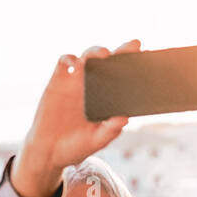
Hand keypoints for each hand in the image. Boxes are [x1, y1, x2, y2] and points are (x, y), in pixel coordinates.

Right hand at [10, 40, 139, 196]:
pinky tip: (74, 62)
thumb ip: (109, 130)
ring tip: (104, 53)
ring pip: (88, 58)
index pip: (124, 77)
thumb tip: (124, 119)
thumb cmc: (77, 146)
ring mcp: (75, 82)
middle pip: (109, 62)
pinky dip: (69, 59)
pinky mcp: (57, 82)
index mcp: (107, 98)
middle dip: (122, 51)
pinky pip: (63, 63)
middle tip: (134, 45)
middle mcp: (93, 86)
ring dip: (96, 51)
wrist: (49, 152)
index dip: (134, 65)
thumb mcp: (96, 141)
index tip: (147, 57)